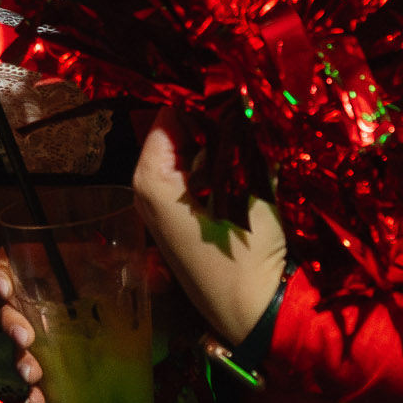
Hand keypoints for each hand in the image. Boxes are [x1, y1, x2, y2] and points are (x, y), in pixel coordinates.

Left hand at [132, 112, 287, 342]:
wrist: (253, 313)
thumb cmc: (247, 253)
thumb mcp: (247, 193)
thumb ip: (239, 149)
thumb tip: (241, 109)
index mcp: (153, 182)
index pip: (165, 121)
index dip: (194, 103)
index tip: (222, 89)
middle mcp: (148, 196)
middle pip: (171, 142)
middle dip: (202, 125)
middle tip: (235, 108)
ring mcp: (162, 215)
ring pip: (183, 164)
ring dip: (209, 149)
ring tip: (241, 131)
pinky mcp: (181, 229)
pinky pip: (191, 186)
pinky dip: (211, 173)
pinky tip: (238, 167)